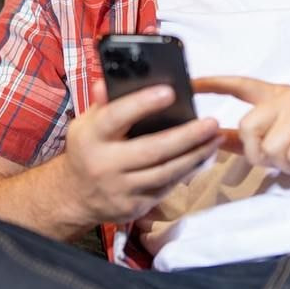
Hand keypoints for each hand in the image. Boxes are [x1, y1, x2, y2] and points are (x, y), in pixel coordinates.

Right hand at [60, 80, 222, 225]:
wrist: (75, 196)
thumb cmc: (87, 150)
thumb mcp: (86, 123)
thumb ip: (103, 104)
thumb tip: (110, 82)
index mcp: (91, 137)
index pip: (116, 117)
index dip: (142, 104)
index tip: (170, 92)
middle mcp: (105, 164)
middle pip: (151, 150)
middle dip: (185, 136)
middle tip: (210, 122)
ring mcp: (120, 189)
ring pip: (165, 172)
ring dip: (194, 156)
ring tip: (214, 138)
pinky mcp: (134, 207)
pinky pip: (165, 188)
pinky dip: (186, 172)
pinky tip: (201, 158)